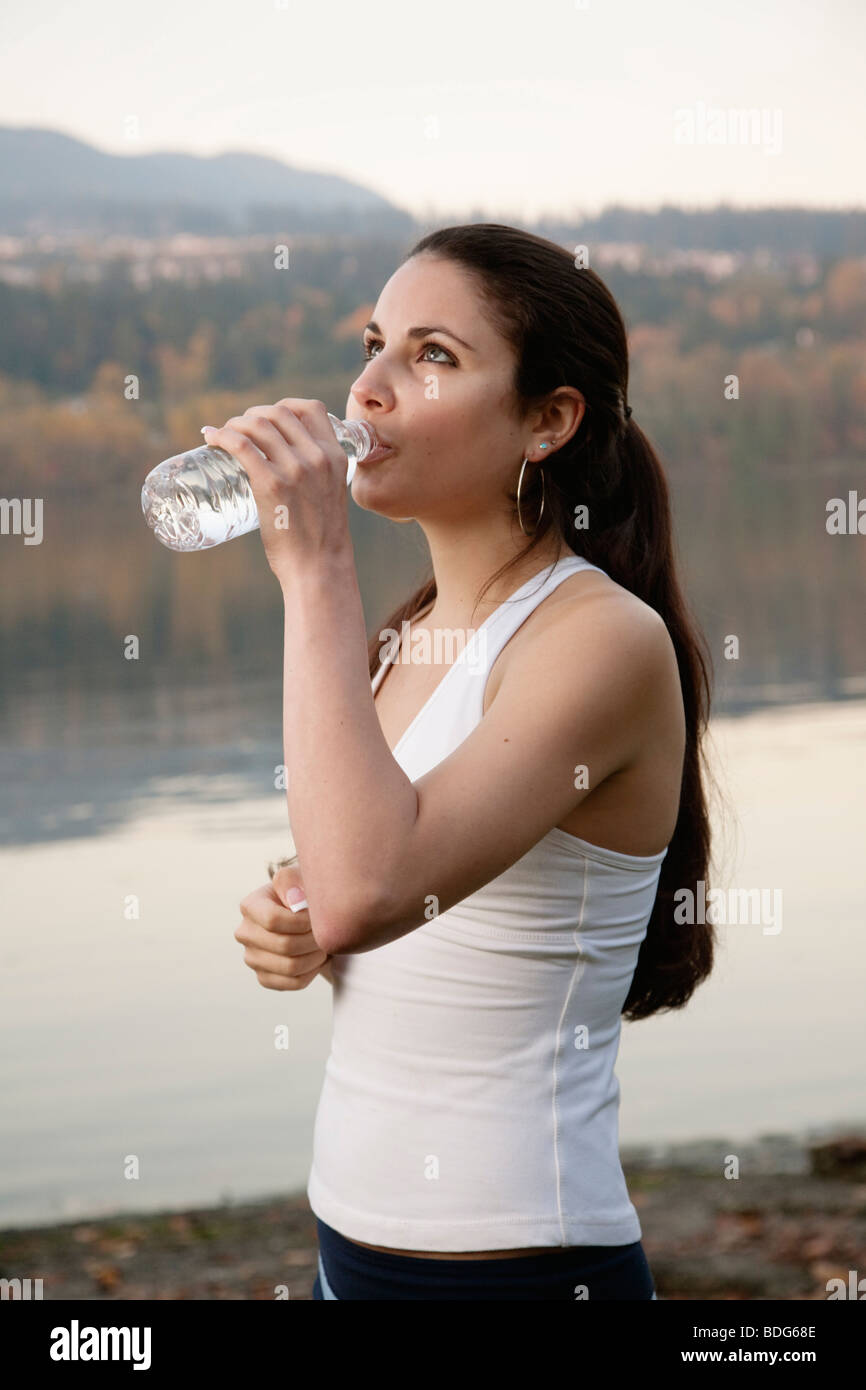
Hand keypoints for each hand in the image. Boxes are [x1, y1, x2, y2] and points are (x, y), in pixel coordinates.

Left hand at [201, 399, 351, 584]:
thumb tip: (290, 469)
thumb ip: (317, 477)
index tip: (268, 417)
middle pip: (278, 413)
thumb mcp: (330, 495)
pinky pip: (241, 446)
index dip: (284, 405)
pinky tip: (210, 437)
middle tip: (238, 430)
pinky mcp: (271, 485)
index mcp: (335, 456)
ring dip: (234, 423)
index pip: (310, 408)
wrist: (319, 568)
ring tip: (222, 435)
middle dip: (253, 414)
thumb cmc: (321, 539)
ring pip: (257, 425)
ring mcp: (294, 470)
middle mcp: (317, 457)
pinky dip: (222, 435)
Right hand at [234, 865, 331, 989]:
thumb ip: (293, 880)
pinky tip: (318, 957)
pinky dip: (313, 972)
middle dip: (313, 940)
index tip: (317, 916)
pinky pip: (294, 983)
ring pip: (291, 967)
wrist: (307, 915)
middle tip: (327, 932)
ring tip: (325, 944)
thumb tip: (294, 901)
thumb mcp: (299, 876)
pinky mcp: (265, 977)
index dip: (302, 921)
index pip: (272, 920)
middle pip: (285, 946)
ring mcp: (252, 958)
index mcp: (250, 906)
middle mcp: (245, 933)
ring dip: (316, 956)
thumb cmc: (304, 893)